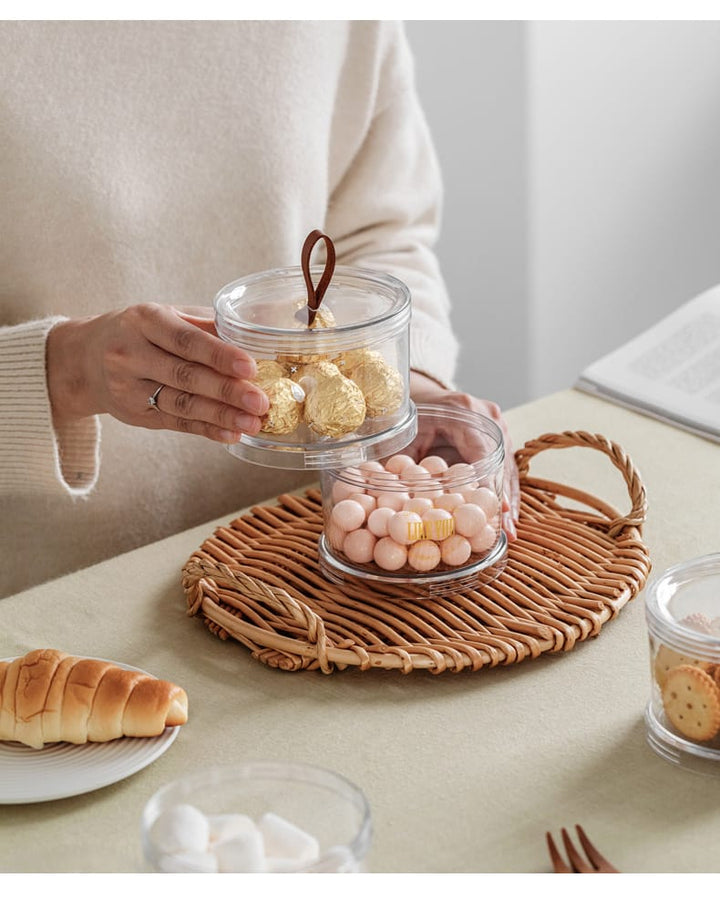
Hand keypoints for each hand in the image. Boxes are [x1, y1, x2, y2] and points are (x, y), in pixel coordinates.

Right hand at [46, 303, 267, 443]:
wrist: (85, 359)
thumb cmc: (140, 332)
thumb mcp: (166, 315)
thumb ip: (206, 326)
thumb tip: (254, 339)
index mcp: (145, 320)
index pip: (186, 340)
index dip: (219, 355)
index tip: (250, 367)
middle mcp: (131, 354)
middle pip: (185, 376)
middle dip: (227, 391)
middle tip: (261, 401)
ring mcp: (129, 387)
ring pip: (182, 404)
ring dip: (222, 416)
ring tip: (254, 422)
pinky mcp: (135, 414)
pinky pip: (176, 424)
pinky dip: (207, 430)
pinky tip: (232, 434)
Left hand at [409, 371, 519, 540]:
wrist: (423, 396)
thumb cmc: (410, 415)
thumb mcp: (402, 436)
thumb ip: (398, 463)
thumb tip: (381, 497)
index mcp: (464, 410)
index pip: (481, 450)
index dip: (488, 482)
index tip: (492, 507)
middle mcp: (487, 416)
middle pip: (501, 462)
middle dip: (503, 498)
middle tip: (505, 529)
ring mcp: (497, 426)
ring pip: (507, 467)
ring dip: (508, 499)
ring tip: (508, 531)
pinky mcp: (499, 439)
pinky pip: (505, 468)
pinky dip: (504, 492)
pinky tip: (505, 517)